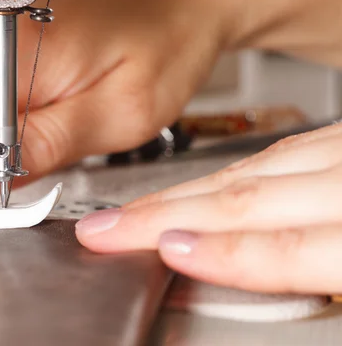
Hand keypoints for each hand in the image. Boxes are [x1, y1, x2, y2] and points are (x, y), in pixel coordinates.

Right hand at [76, 123, 341, 294]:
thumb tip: (226, 274)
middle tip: (107, 228)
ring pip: (249, 168)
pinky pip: (275, 150)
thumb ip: (318, 274)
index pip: (286, 247)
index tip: (165, 252)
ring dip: (183, 193)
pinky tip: (201, 184)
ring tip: (135, 209)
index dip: (221, 255)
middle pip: (247, 199)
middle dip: (165, 215)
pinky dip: (227, 170)